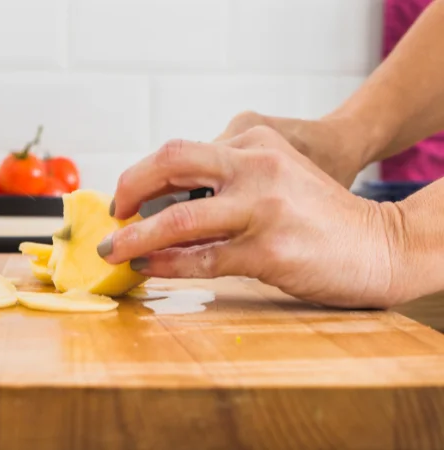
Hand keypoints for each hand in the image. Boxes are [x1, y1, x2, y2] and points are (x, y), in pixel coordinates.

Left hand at [99, 126, 406, 308]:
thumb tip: (159, 202)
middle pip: (171, 163)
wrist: (378, 243)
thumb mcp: (272, 175)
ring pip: (178, 219)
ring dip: (136, 237)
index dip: (141, 176)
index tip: (124, 199)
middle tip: (113, 216)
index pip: (179, 152)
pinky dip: (166, 264)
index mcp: (254, 142)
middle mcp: (257, 166)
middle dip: (129, 189)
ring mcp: (263, 208)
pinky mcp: (269, 250)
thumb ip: (224, 179)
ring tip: (114, 249)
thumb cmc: (316, 215)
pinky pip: (201, 258)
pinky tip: (148, 267)